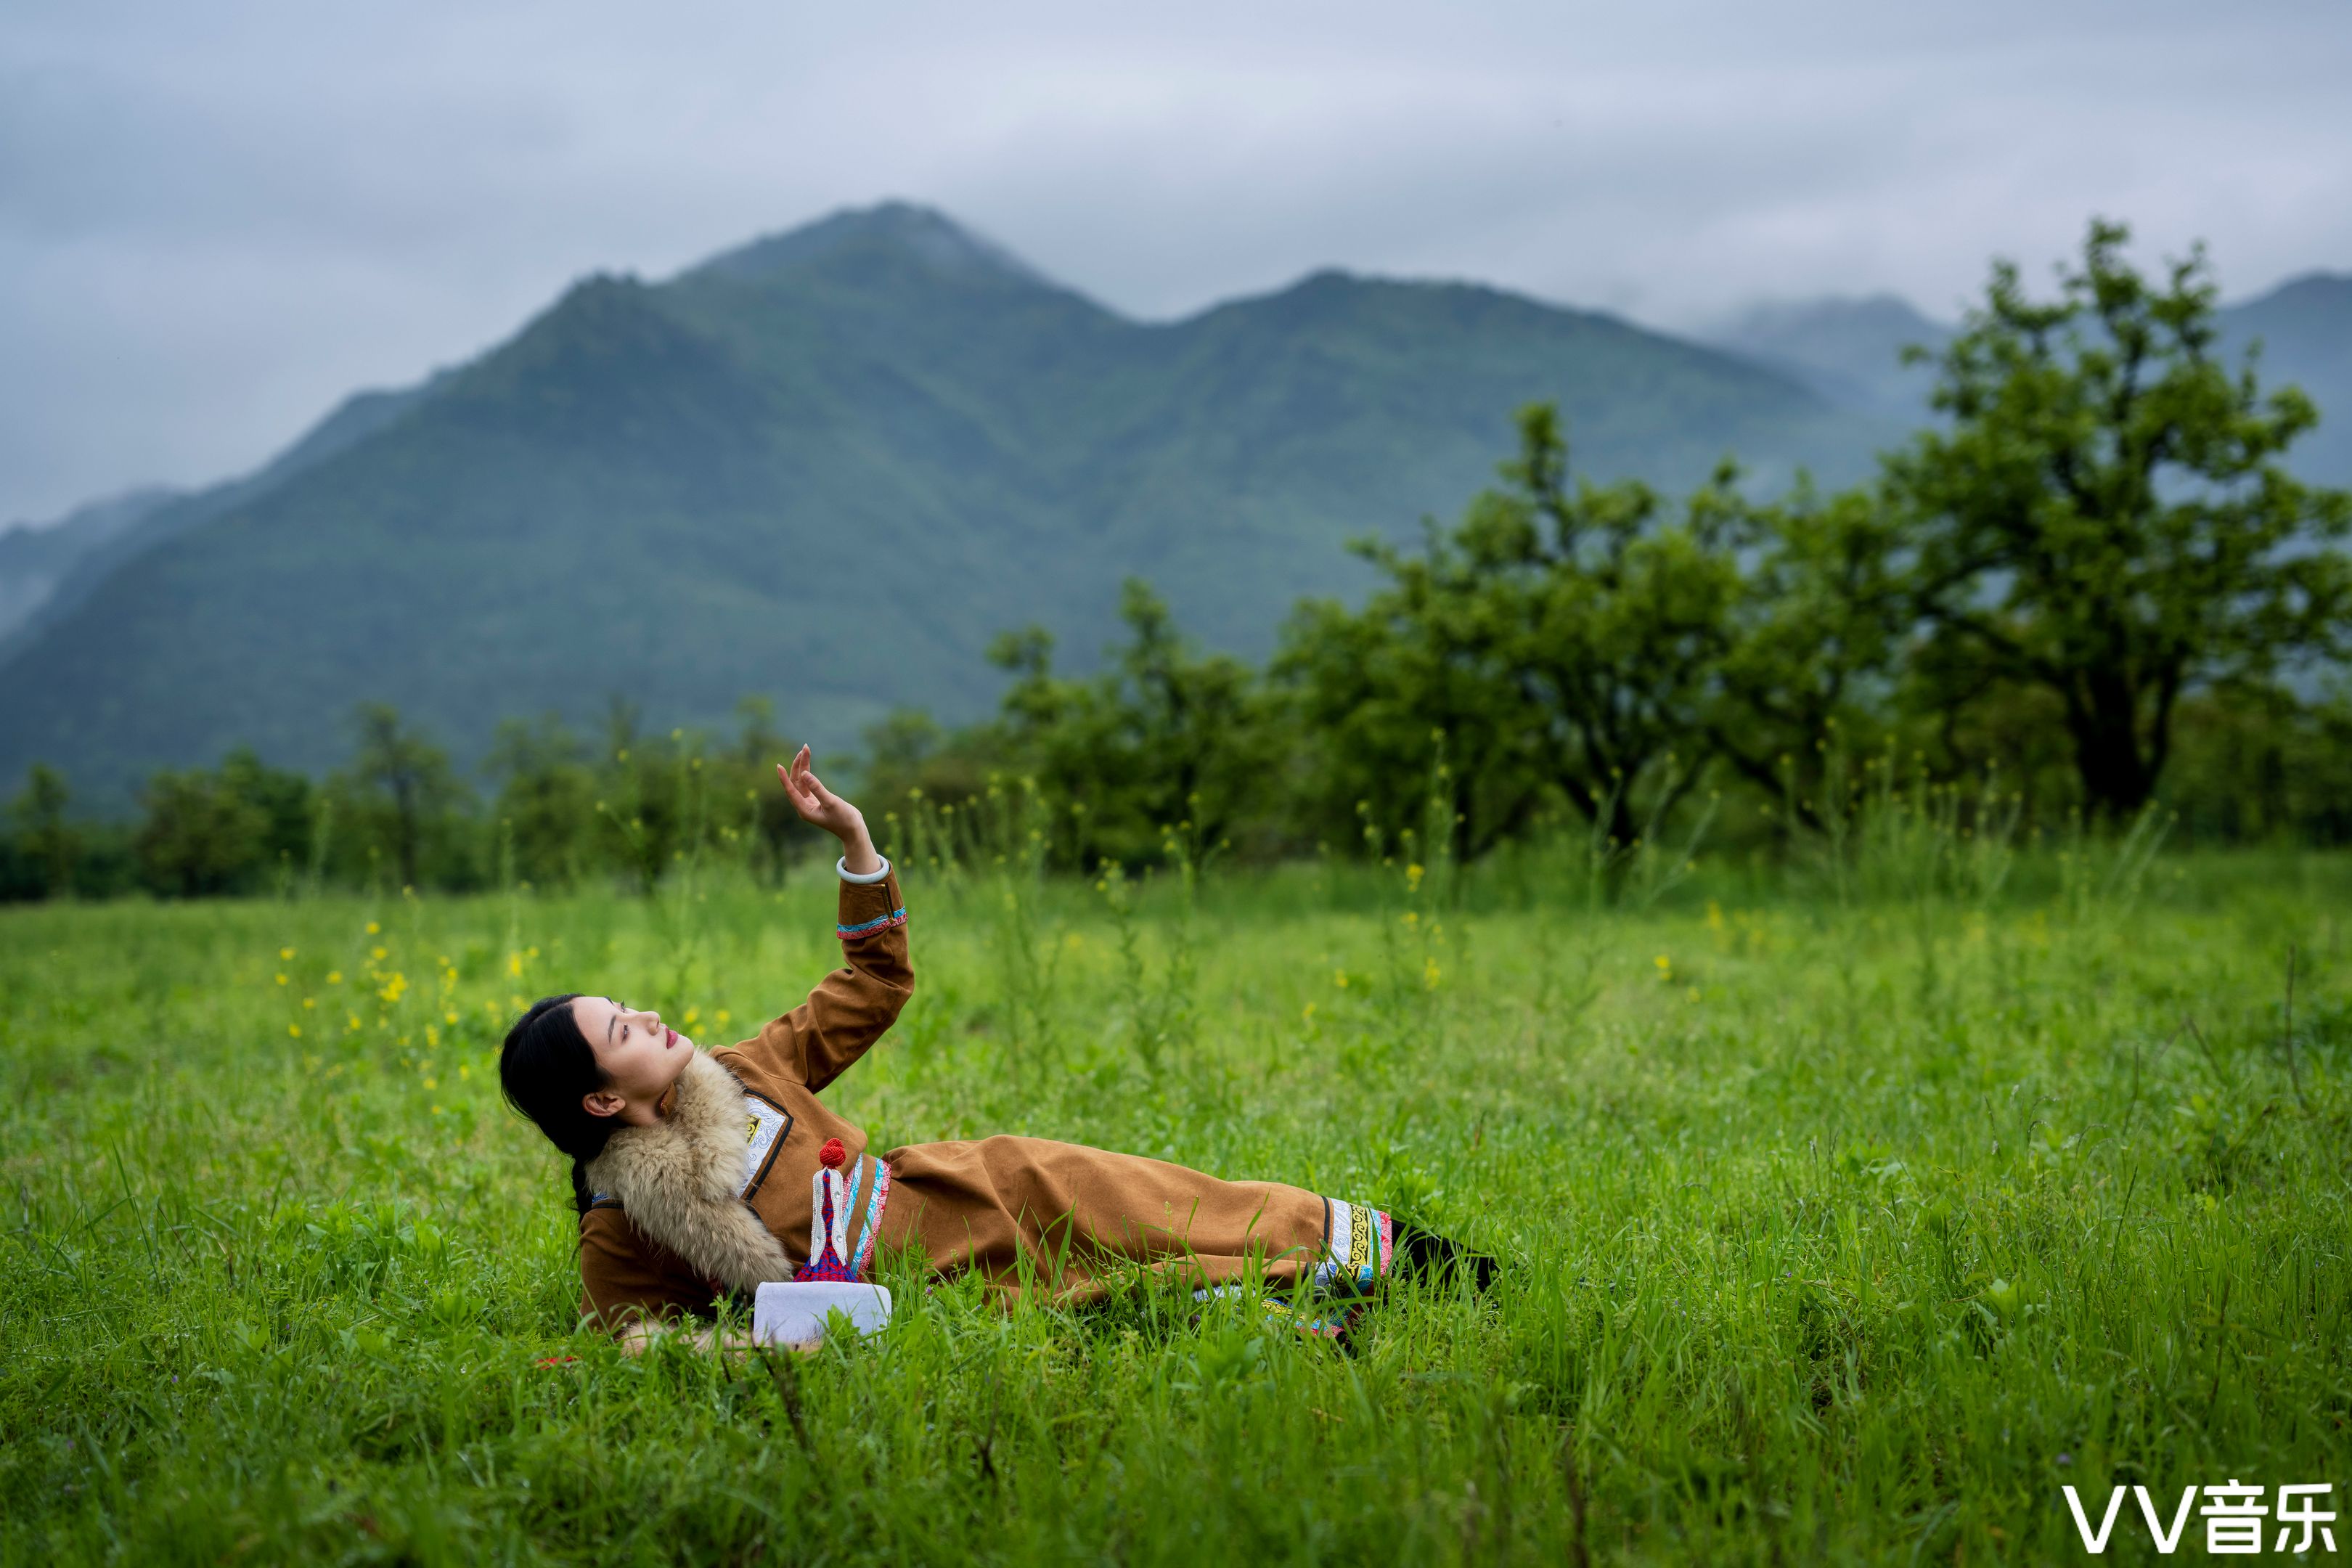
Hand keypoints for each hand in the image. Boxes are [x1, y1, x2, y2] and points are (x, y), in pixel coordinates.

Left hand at [777, 746, 879, 872]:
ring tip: (805, 750)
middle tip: (803, 749)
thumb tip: (804, 774)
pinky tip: (807, 764)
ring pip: (802, 781)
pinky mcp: (817, 800)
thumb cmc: (844, 819)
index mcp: (804, 810)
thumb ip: (817, 788)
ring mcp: (810, 803)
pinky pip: (808, 784)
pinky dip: (808, 773)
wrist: (853, 829)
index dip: (784, 778)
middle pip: (796, 783)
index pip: (791, 790)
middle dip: (798, 766)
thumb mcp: (831, 802)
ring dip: (803, 767)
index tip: (778, 765)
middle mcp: (804, 806)